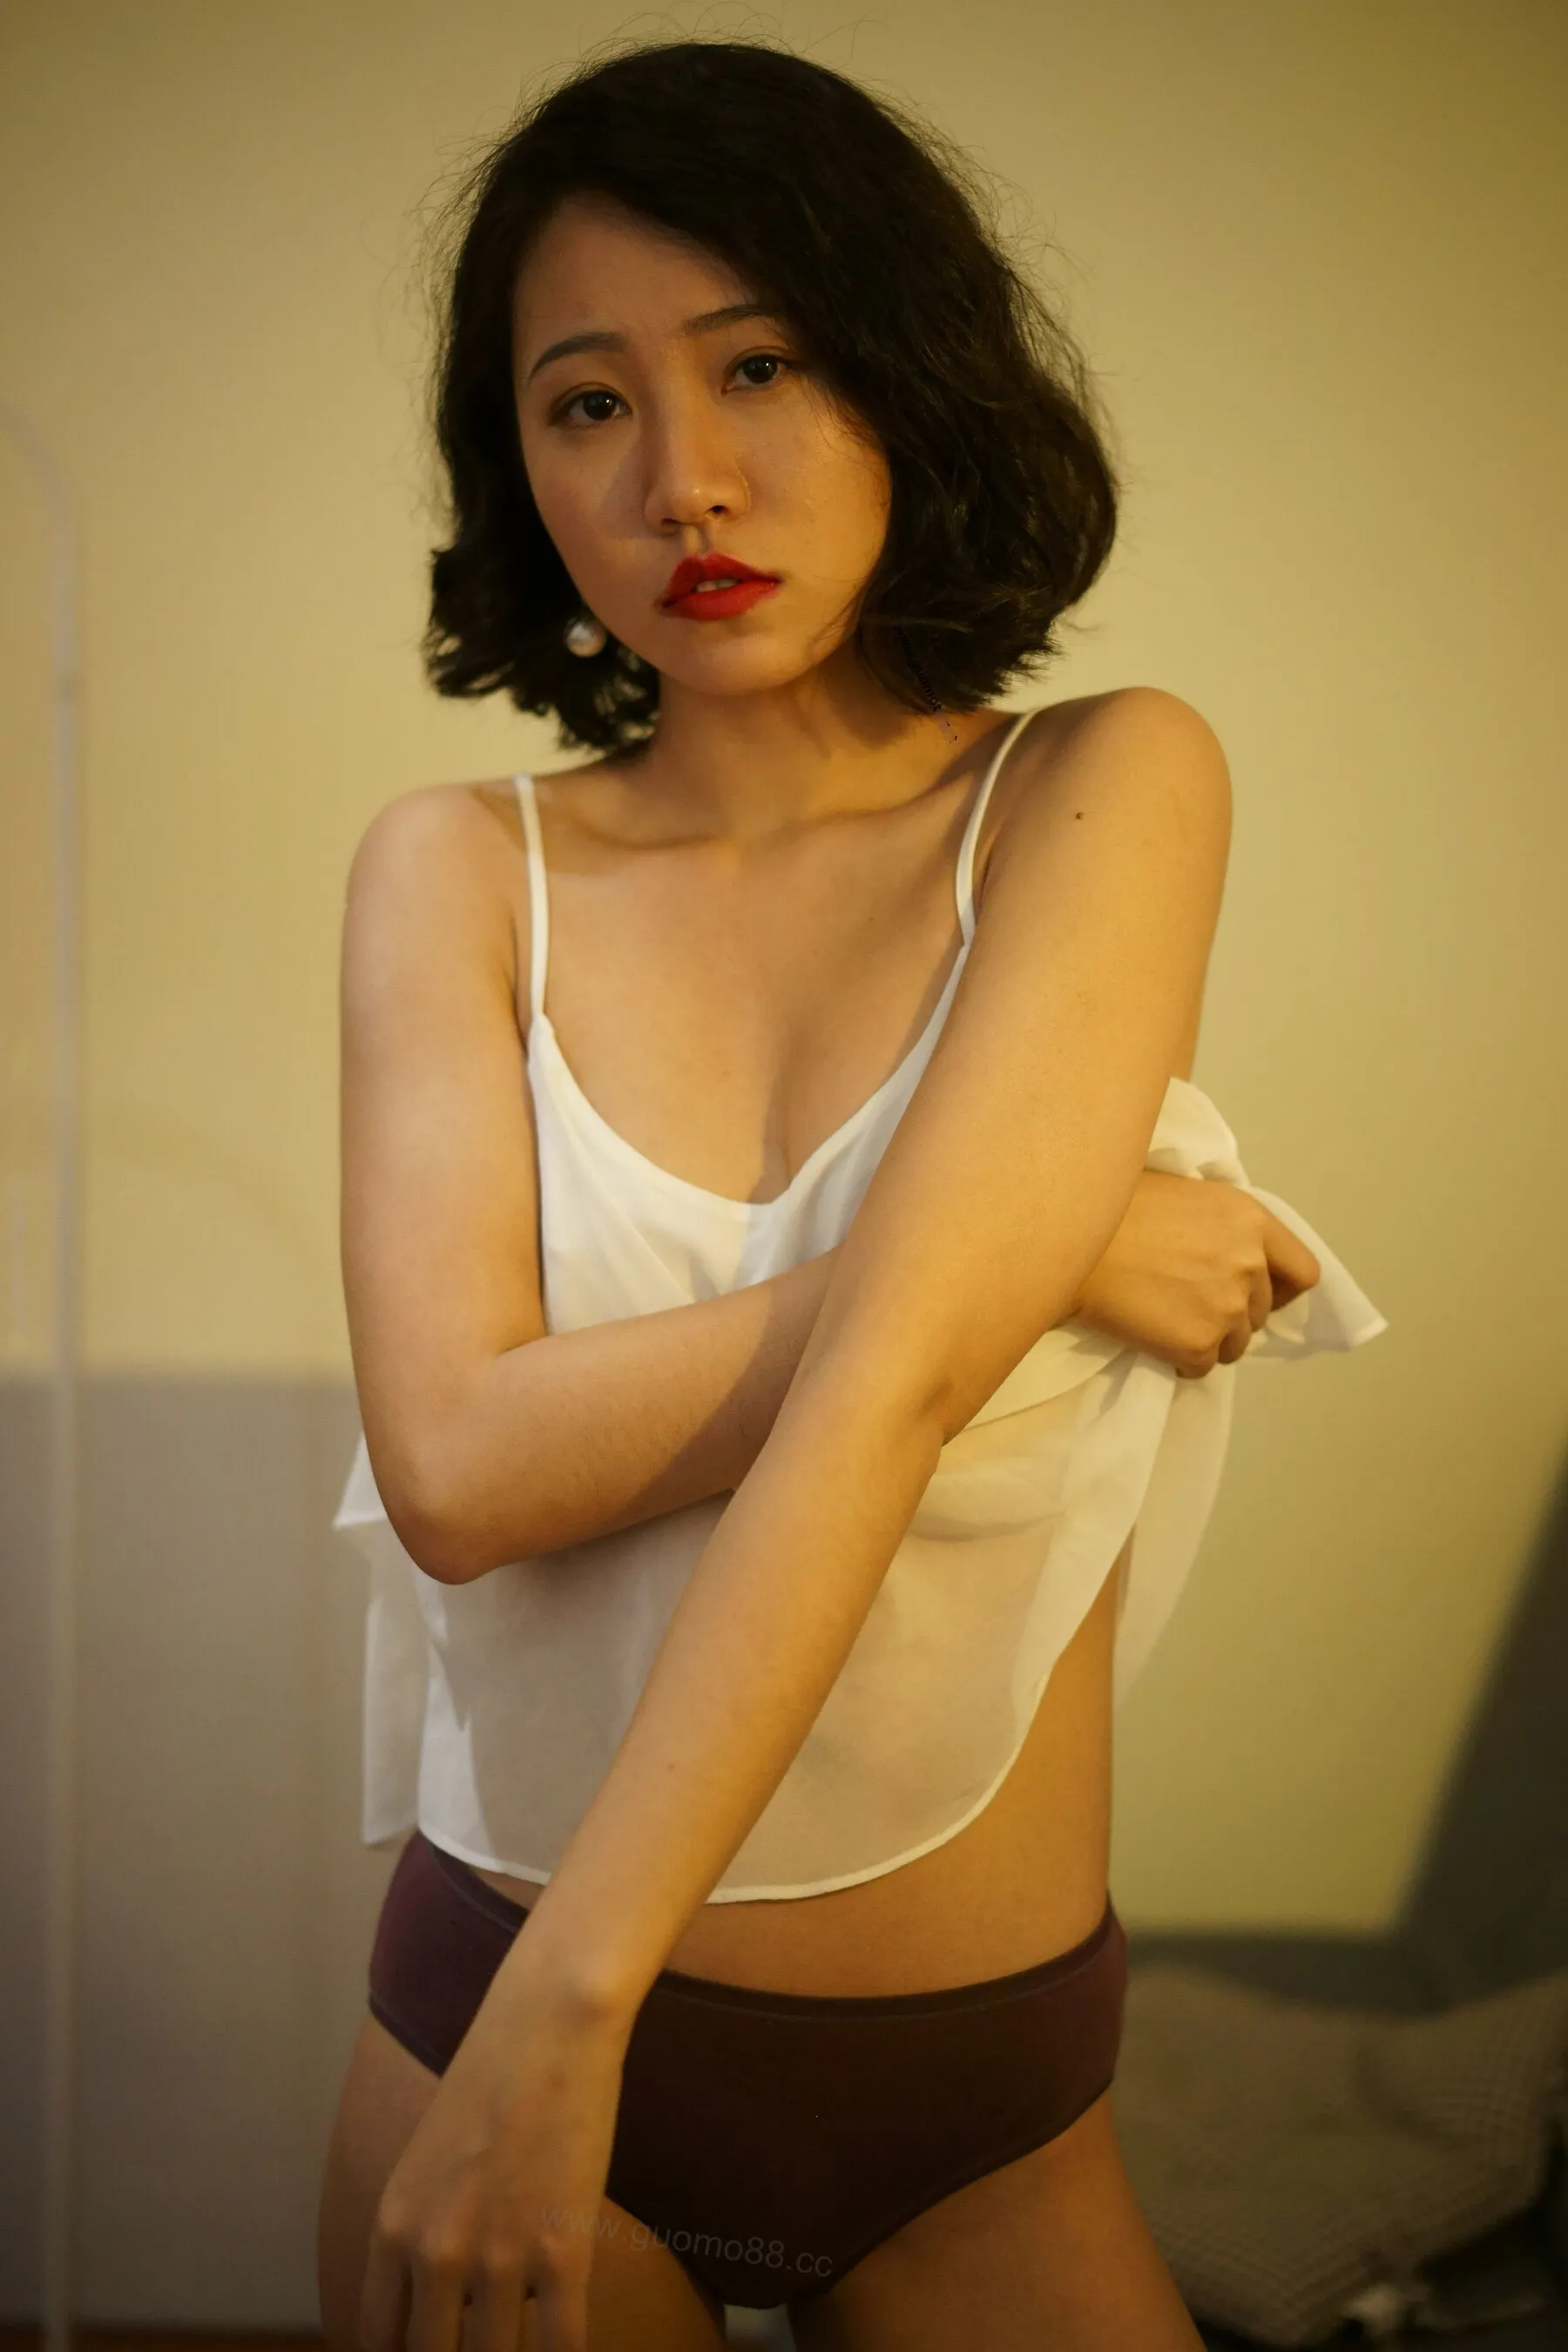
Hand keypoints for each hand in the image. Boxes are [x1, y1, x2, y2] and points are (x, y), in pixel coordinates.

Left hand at [357, 1971, 629, 2351]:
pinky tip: (566, 2348)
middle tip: (481, 2345)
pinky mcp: (561, 2251)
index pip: (377, 2342)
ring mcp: (498, 2257)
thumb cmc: (494, 2078)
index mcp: (393, 2228)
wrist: (549, 2024)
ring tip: (525, 2345)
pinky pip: (561, 2346)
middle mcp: (434, 2253)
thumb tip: (440, 2299)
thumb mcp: (427, 2160)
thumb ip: (422, 2231)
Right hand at [1073, 1169, 1320, 1378]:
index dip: (1278, 1289)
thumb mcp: (1185, 1194)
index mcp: (1251, 1219)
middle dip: (1228, 1314)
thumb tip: (1234, 1259)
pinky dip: (1176, 1359)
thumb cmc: (1111, 1205)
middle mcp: (1250, 1264)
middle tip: (1182, 1303)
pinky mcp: (1199, 1343)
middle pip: (1260, 1313)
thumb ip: (1223, 1227)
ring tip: (1160, 1317)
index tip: (1253, 1295)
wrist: (1065, 1237)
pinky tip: (1146, 1333)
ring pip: (1233, 1345)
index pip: (1302, 1272)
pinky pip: (1199, 1367)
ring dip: (1204, 1339)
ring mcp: (1227, 1307)